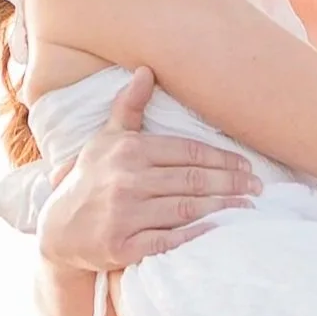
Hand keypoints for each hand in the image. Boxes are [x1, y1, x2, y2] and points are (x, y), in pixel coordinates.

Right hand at [33, 69, 258, 267]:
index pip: (187, 152)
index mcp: (128, 151)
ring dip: (223, 206)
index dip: (221, 158)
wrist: (58, 229)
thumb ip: (128, 107)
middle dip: (231, 182)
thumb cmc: (90, 179)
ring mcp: (124, 215)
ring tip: (248, 206)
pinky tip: (219, 229)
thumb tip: (145, 69)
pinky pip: (169, 239)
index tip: (246, 165)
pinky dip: (196, 234)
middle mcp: (126, 180)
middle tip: (258, 186)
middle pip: (192, 179)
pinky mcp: (123, 246)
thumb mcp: (105, 140)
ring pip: (186, 208)